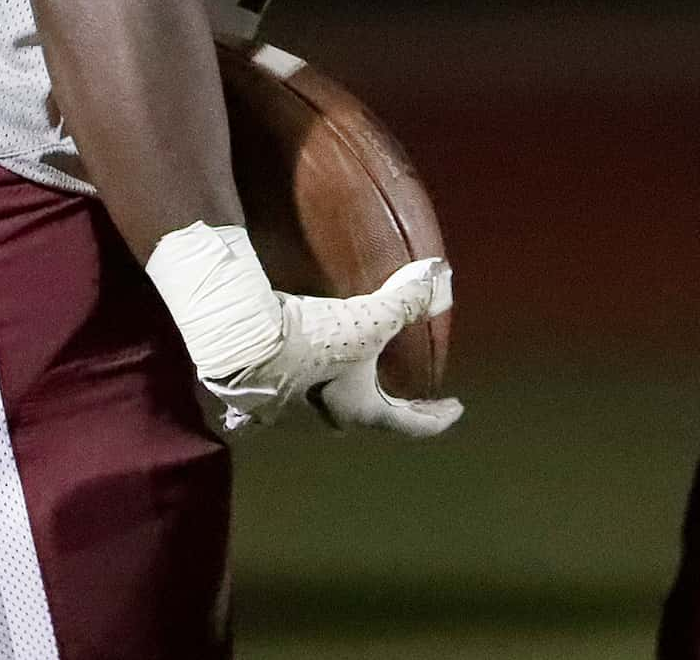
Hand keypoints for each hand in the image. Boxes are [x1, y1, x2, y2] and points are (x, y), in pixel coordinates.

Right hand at [145, 222, 462, 438]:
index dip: (437, 417)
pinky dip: (292, 400)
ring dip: (345, 398)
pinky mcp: (259, 406)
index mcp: (361, 412)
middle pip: (369, 419)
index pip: (410, 424)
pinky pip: (282, 407)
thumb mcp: (368, 318)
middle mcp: (328, 423)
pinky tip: (287, 390)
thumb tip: (439, 274)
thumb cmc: (315, 340)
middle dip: (390, 405)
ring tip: (356, 377)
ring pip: (326, 413)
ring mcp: (290, 419)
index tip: (454, 408)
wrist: (245, 345)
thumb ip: (405, 299)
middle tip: (407, 389)